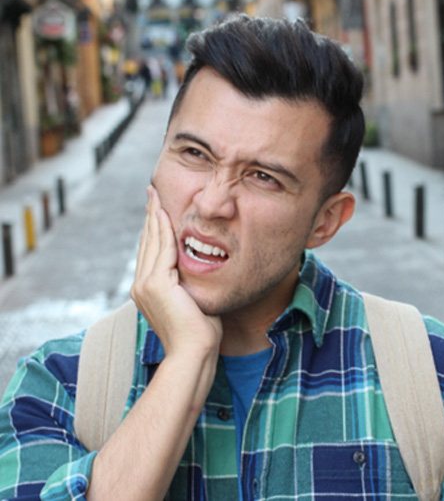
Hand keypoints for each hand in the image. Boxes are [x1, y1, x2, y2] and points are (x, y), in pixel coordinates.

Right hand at [131, 186, 221, 357]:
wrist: (194, 352)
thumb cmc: (200, 332)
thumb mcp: (192, 301)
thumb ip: (188, 284)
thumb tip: (199, 270)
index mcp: (148, 290)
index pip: (151, 251)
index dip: (153, 229)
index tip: (157, 211)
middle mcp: (142, 285)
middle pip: (147, 241)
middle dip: (151, 216)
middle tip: (152, 193)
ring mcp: (146, 285)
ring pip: (152, 241)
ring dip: (155, 216)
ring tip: (155, 196)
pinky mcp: (156, 284)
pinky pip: (163, 248)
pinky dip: (164, 229)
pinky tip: (166, 212)